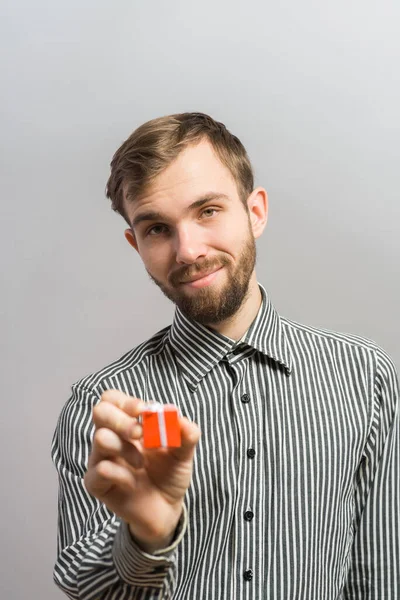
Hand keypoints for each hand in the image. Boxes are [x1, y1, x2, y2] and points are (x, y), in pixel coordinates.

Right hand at [83, 389, 200, 552]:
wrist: (167, 509)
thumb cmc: (170, 474)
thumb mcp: (184, 452)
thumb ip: (187, 434)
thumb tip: (178, 416)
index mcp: (128, 423)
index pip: (113, 399)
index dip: (127, 401)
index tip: (144, 411)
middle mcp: (111, 436)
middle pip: (100, 411)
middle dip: (122, 419)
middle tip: (140, 433)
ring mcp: (101, 458)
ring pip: (100, 438)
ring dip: (126, 448)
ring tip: (141, 464)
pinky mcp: (96, 483)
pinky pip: (101, 469)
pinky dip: (122, 474)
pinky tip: (132, 483)